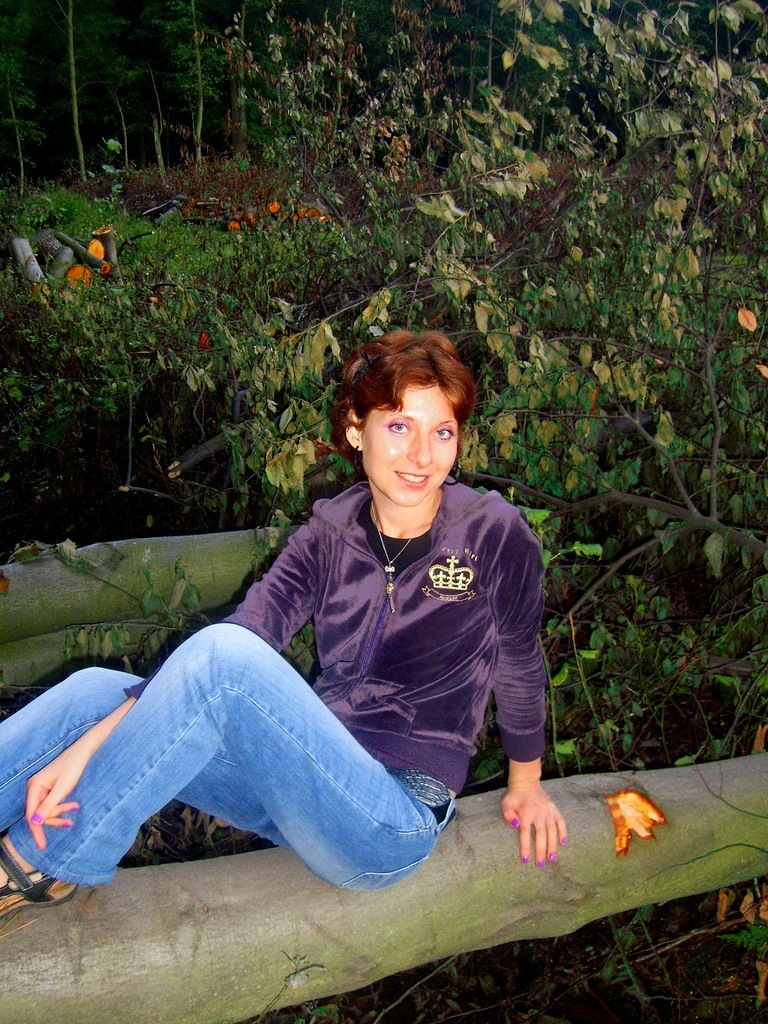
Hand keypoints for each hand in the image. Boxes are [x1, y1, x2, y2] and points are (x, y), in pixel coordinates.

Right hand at [24, 695, 136, 850]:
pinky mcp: (49, 789)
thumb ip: (49, 805)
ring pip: (46, 810)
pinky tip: (73, 807)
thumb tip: (35, 822)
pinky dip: (61, 808)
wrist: (84, 750)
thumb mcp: (63, 787)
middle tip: (70, 821)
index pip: (31, 815)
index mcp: (34, 786)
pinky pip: (51, 804)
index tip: (42, 845)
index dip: (36, 831)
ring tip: (76, 807)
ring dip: (60, 812)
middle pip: (38, 814)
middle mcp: (34, 788)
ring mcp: (41, 788)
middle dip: (54, 818)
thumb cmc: (74, 766)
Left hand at [500, 778, 566, 866]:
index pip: (525, 833)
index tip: (526, 859)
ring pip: (552, 830)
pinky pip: (561, 821)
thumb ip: (508, 814)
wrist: (526, 782)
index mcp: (526, 813)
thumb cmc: (514, 796)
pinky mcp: (554, 809)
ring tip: (552, 858)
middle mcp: (538, 813)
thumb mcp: (506, 803)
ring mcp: (547, 811)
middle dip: (541, 850)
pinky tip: (564, 843)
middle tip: (541, 864)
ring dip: (553, 845)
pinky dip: (563, 832)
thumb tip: (515, 825)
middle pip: (541, 834)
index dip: (525, 846)